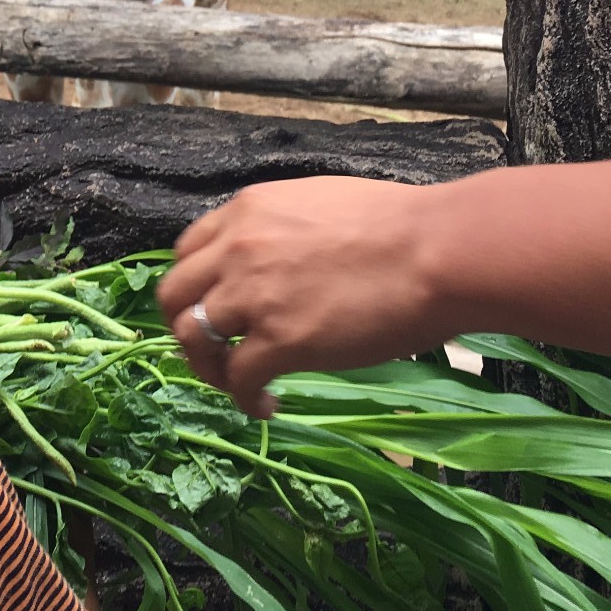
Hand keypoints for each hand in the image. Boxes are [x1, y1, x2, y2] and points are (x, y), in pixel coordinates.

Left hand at [157, 176, 446, 417]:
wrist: (436, 250)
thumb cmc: (401, 225)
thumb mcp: (320, 204)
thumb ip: (285, 229)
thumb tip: (286, 256)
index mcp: (247, 211)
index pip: (187, 251)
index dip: (195, 285)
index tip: (213, 307)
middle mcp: (237, 249)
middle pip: (174, 296)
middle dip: (184, 327)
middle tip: (214, 351)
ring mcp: (253, 295)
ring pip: (192, 338)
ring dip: (209, 367)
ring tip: (237, 383)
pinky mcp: (279, 341)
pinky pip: (237, 378)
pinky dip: (244, 399)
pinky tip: (266, 405)